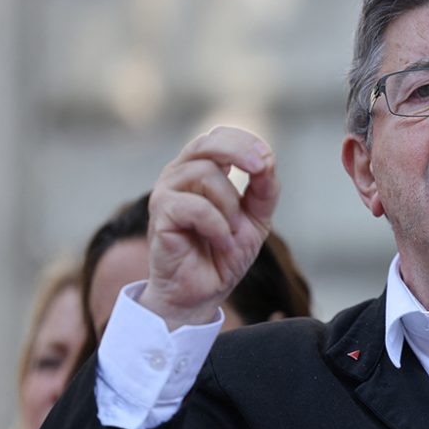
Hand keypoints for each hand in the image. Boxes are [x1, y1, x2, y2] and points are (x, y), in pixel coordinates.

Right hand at [139, 127, 279, 328]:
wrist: (202, 291)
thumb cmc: (224, 252)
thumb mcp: (256, 219)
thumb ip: (264, 191)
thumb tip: (267, 161)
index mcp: (201, 169)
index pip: (220, 137)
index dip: (245, 142)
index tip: (266, 161)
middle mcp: (180, 174)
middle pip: (207, 143)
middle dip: (239, 152)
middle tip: (261, 169)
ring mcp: (166, 192)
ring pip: (206, 174)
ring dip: (230, 205)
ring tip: (231, 231)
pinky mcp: (160, 215)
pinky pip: (196, 206)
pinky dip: (217, 226)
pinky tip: (221, 242)